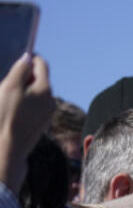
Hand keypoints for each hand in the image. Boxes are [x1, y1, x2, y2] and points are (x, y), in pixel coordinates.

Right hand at [0, 54, 54, 189]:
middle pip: (39, 78)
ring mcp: (47, 113)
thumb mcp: (10, 87)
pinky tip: (10, 109)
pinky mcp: (40, 124)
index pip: (41, 64)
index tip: (15, 59)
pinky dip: (23, 103)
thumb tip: (29, 57)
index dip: (28, 58)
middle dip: (24, 76)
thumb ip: (20, 70)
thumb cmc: (5, 116)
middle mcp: (51, 100)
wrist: (7, 149)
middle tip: (7, 82)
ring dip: (22, 90)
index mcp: (45, 88)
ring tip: (7, 98)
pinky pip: (33, 106)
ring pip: (35, 93)